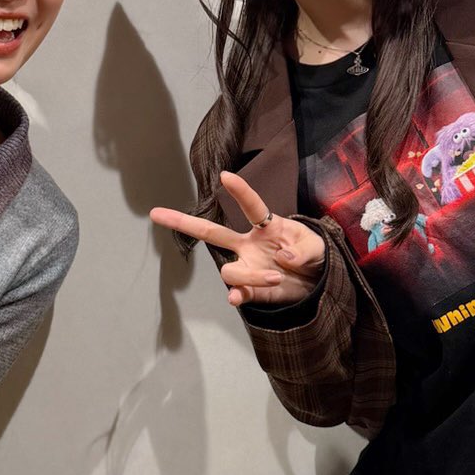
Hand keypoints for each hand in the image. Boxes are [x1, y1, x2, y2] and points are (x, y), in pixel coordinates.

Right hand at [151, 171, 324, 307]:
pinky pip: (236, 292)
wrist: (316, 284)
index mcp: (267, 226)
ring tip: (276, 277)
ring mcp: (247, 266)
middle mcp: (249, 244)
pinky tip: (236, 298)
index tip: (225, 175)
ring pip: (229, 270)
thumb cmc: (314, 256)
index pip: (251, 206)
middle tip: (157, 213)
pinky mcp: (251, 289)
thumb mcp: (318, 247)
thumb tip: (282, 257)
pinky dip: (235, 296)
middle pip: (211, 233)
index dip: (240, 191)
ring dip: (251, 275)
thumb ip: (303, 249)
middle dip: (183, 222)